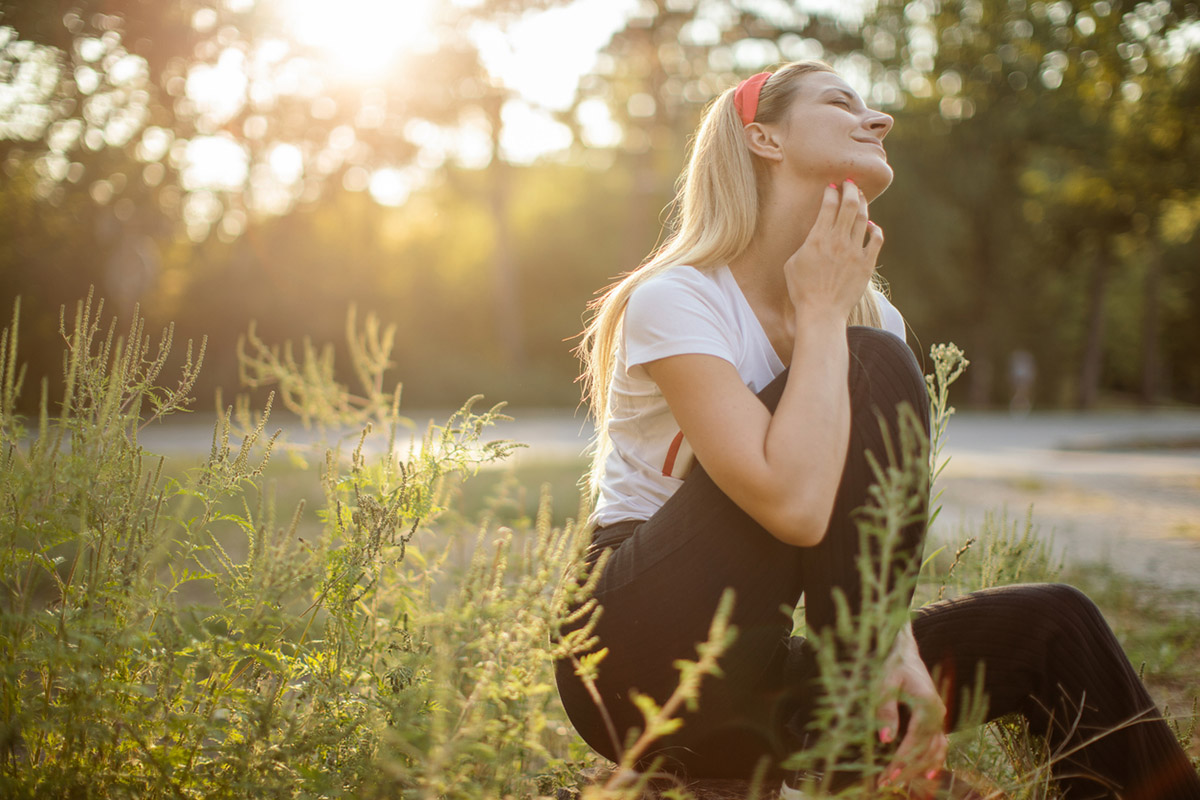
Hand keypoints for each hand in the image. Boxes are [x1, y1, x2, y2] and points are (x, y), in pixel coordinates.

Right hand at [783, 180, 882, 321]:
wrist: (821, 312)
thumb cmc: (801, 290)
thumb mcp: (792, 263)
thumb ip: (805, 245)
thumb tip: (814, 237)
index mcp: (818, 239)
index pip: (828, 205)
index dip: (831, 192)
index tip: (832, 187)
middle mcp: (838, 241)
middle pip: (849, 205)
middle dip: (851, 189)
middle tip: (850, 183)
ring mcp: (855, 251)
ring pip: (863, 218)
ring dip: (862, 204)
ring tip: (860, 197)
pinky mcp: (866, 263)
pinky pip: (877, 239)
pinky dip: (875, 229)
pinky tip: (871, 226)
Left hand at [876, 625, 948, 788]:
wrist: (905, 652)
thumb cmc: (892, 665)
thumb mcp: (884, 683)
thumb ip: (885, 710)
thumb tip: (884, 740)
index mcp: (927, 704)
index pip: (915, 740)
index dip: (902, 760)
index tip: (888, 776)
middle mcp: (938, 714)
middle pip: (925, 750)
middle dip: (906, 769)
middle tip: (885, 783)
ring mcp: (940, 718)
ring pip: (934, 751)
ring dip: (918, 769)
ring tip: (899, 783)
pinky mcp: (937, 720)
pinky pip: (940, 745)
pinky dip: (934, 761)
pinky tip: (927, 776)